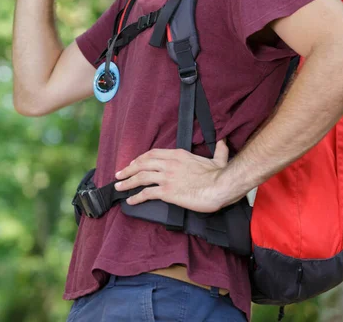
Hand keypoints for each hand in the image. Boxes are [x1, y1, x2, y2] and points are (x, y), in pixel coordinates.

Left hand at [114, 141, 228, 212]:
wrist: (220, 186)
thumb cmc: (219, 174)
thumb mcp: (218, 158)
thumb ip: (219, 150)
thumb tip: (224, 142)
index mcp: (178, 154)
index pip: (153, 153)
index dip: (141, 158)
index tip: (134, 163)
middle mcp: (169, 163)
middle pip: (142, 163)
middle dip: (128, 169)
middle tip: (119, 174)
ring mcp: (167, 177)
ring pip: (141, 177)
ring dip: (127, 181)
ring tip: (119, 186)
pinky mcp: (167, 192)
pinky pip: (147, 193)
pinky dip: (136, 196)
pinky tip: (130, 200)